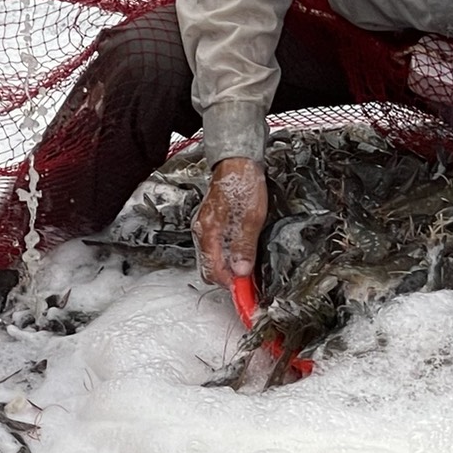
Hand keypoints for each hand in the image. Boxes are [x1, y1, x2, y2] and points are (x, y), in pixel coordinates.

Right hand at [195, 157, 267, 293]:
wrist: (237, 161)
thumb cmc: (243, 184)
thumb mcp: (251, 219)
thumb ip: (244, 246)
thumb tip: (241, 271)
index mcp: (208, 232)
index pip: (213, 271)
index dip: (230, 284)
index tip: (245, 291)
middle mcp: (201, 232)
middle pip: (209, 268)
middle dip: (227, 278)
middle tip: (248, 282)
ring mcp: (204, 228)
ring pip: (212, 259)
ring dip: (227, 267)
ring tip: (247, 267)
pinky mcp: (210, 223)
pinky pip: (215, 247)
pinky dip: (226, 255)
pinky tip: (241, 252)